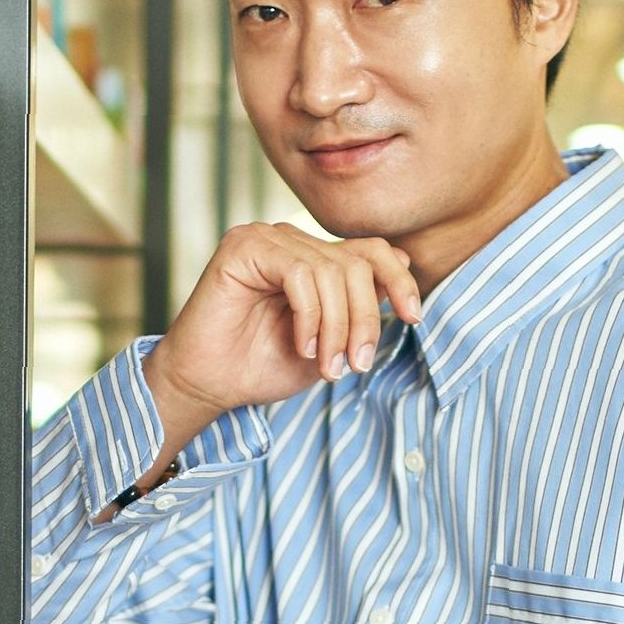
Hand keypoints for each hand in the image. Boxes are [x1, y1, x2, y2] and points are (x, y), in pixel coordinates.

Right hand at [141, 222, 421, 462]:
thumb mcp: (332, 340)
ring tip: (328, 365)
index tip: (413, 318)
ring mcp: (267, 237)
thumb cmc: (264, 365)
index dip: (400, 280)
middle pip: (357, 263)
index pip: (373, 251)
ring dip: (337, 327)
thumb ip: (362, 304)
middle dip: (365, 319)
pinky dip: (310, 316)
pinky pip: (299, 273)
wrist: (209, 385)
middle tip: (356, 364)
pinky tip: (302, 345)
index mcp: (314, 257)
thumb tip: (404, 262)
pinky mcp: (244, 246)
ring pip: (332, 271)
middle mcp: (293, 240)